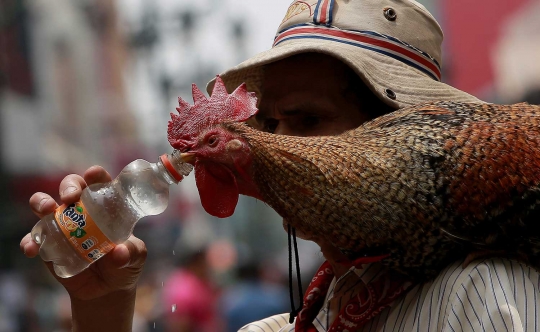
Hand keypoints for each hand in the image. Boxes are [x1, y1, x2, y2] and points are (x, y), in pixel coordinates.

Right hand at [20, 165, 146, 299]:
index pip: (99, 183)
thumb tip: (119, 253)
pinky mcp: (48, 244)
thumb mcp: (135, 257)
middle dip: (69, 186)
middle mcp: (82, 210)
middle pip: (71, 186)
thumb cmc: (125, 263)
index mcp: (105, 206)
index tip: (93, 174)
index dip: (95, 175)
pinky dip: (29, 241)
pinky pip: (33, 238)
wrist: (107, 290)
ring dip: (42, 202)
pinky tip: (32, 249)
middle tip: (71, 197)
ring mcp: (62, 225)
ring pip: (45, 204)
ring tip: (47, 210)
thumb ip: (130, 253)